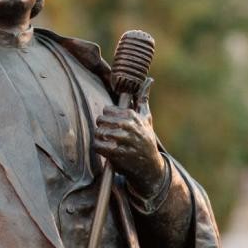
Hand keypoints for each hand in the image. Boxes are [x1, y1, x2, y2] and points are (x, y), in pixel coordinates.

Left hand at [93, 78, 165, 196]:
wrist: (150, 167)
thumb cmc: (146, 139)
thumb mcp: (147, 118)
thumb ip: (144, 98)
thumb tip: (149, 80)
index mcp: (132, 115)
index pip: (107, 110)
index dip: (108, 118)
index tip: (114, 125)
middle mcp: (128, 125)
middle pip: (100, 120)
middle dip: (102, 127)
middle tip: (109, 134)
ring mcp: (122, 139)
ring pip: (98, 132)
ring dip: (100, 138)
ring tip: (108, 142)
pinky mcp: (117, 153)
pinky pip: (97, 145)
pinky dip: (98, 148)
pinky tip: (106, 150)